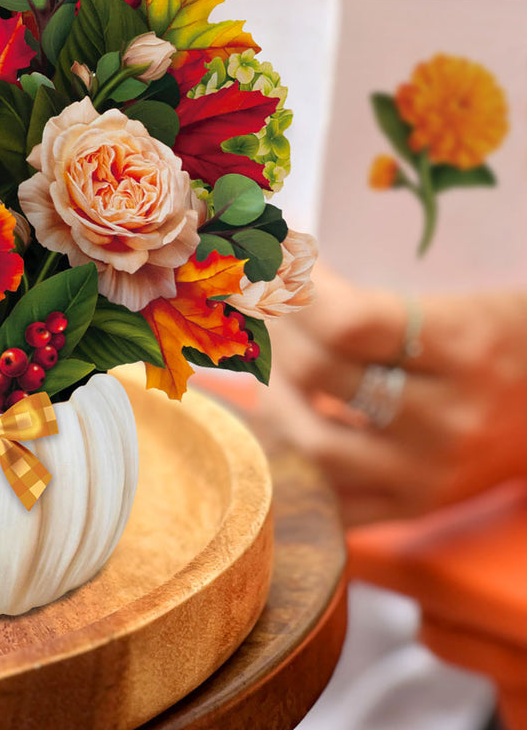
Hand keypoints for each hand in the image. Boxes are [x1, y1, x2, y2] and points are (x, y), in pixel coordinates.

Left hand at [262, 262, 526, 525]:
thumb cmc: (505, 334)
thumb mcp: (461, 299)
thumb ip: (378, 292)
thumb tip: (280, 263)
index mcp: (462, 346)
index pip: (348, 322)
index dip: (296, 285)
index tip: (279, 257)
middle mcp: (446, 418)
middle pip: (320, 373)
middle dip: (274, 328)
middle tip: (263, 302)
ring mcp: (428, 473)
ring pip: (313, 444)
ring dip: (272, 394)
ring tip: (269, 361)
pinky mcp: (415, 508)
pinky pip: (330, 501)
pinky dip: (294, 461)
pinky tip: (282, 419)